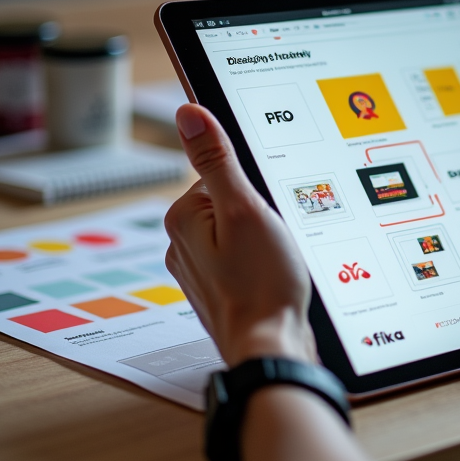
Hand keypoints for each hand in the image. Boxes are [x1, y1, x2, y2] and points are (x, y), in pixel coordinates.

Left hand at [164, 104, 316, 367]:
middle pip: (232, 201)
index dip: (256, 188)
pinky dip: (262, 263)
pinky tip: (275, 278)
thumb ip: (219, 160)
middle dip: (261, 214)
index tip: (269, 212)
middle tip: (276, 240)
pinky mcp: (220, 289)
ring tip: (276, 262)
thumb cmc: (262, 283)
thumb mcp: (246, 208)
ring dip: (264, 239)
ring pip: (240, 231)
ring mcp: (201, 270)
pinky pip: (244, 258)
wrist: (271, 348)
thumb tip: (189, 112)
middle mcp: (183, 243)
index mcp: (183, 218)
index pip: (223, 173)